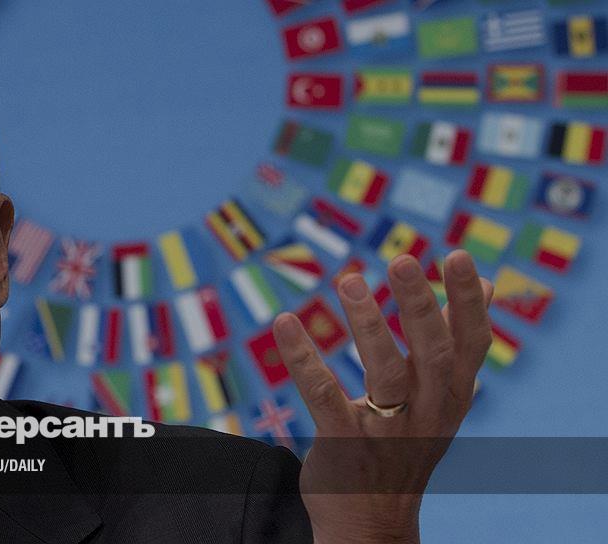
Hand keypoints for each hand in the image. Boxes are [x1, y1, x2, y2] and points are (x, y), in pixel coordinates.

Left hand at [271, 250, 493, 543]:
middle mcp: (427, 412)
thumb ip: (457, 342)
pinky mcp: (344, 444)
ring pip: (383, 373)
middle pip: (432, 353)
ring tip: (349, 281)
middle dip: (420, 305)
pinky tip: (284, 322)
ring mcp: (387, 430)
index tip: (457, 257)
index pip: (472, 343)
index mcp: (453, 395)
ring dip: (368, 325)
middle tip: (403, 260)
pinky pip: (323, 395)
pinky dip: (303, 358)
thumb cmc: (408, 444)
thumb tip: (490, 286)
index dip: (466, 301)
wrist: (374, 521)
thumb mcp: (443, 397)